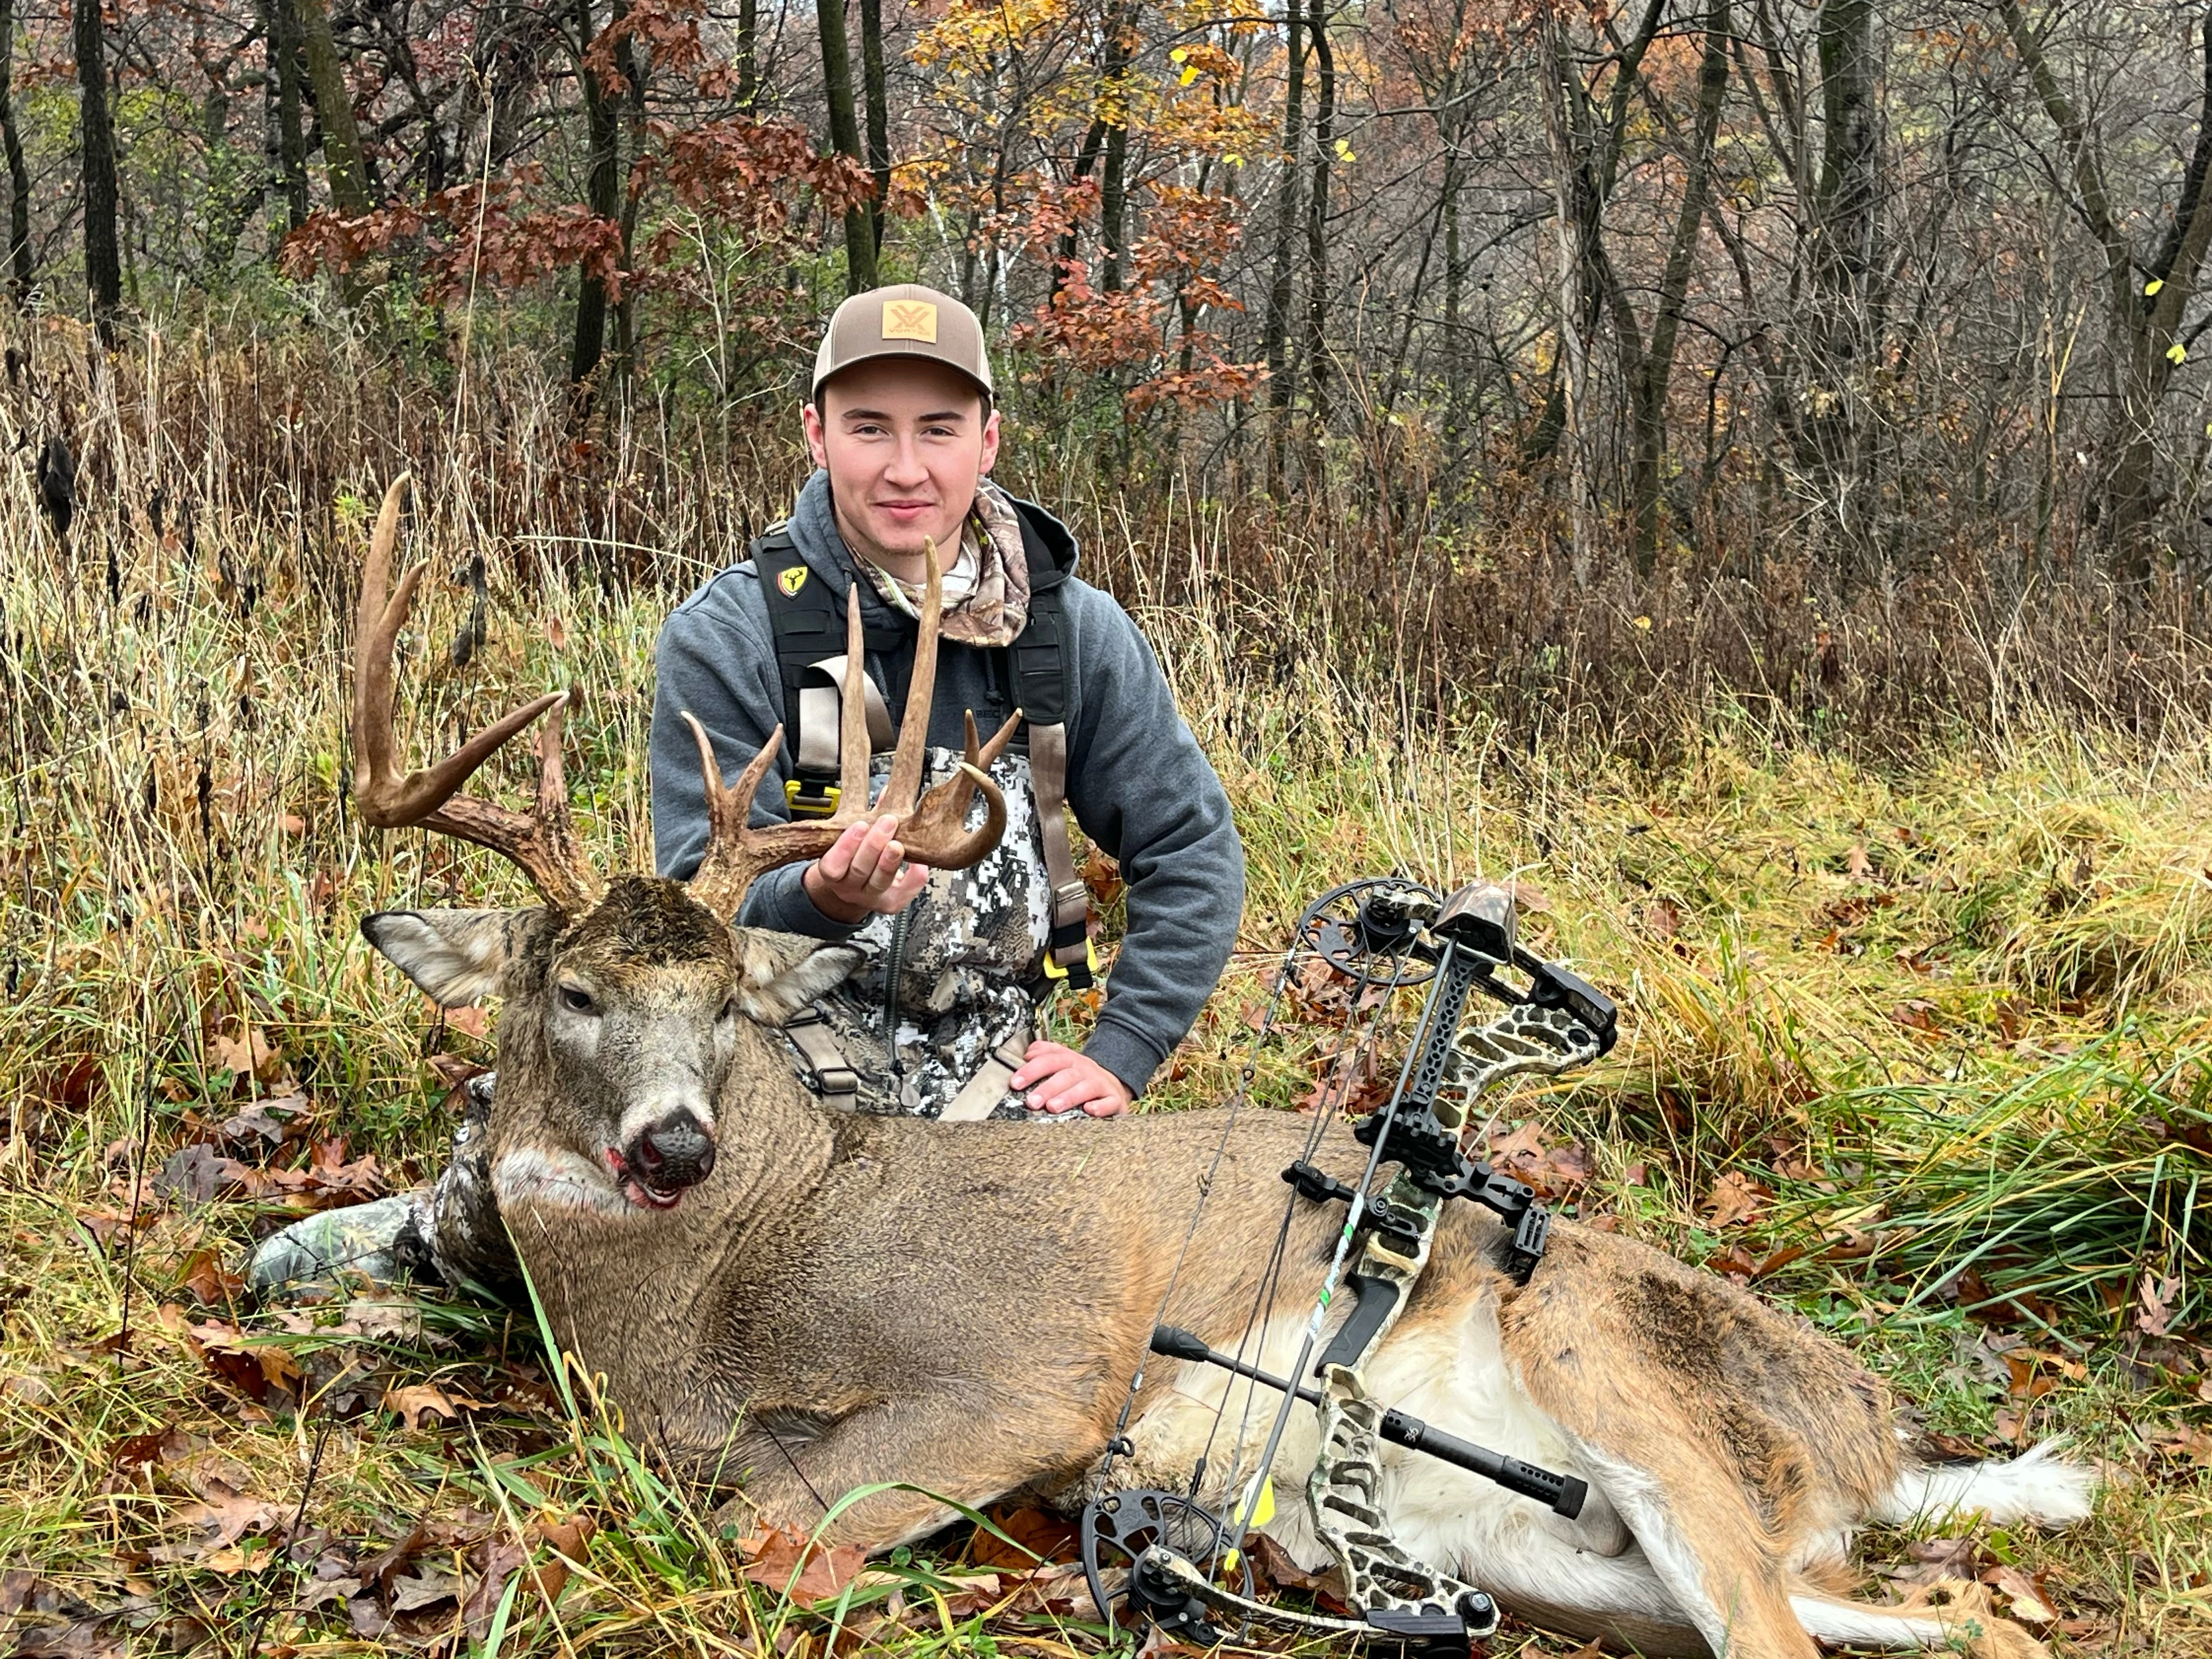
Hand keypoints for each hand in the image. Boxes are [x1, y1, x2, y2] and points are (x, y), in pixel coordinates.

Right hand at [802, 814, 931, 923]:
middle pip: (860, 870)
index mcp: (834, 872)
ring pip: (880, 881)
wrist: (856, 889)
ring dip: (890, 861)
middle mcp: (850, 887)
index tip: (860, 825)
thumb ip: (868, 818)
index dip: (846, 845)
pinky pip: (905, 893)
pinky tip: (919, 863)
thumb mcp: (851, 840)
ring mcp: (871, 897)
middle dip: (874, 845)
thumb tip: (886, 793)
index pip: (834, 863)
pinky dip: (914, 878)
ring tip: (899, 843)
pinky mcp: (891, 904)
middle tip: (888, 823)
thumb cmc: (853, 860)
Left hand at [1011, 1040, 1131, 1116]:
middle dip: (1048, 1088)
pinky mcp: (1114, 1100)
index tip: (1015, 1083)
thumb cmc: (1081, 1076)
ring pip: (1085, 1088)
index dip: (1032, 1070)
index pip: (1049, 1060)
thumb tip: (1027, 1054)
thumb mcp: (1063, 1061)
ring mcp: (1101, 1084)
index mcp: (1069, 1059)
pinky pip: (1109, 1103)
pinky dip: (1100, 1106)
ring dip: (1069, 1097)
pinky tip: (1089, 1110)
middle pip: (1066, 1075)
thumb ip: (1044, 1053)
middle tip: (1032, 1101)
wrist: (1112, 1084)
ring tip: (1053, 1107)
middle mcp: (1085, 1069)